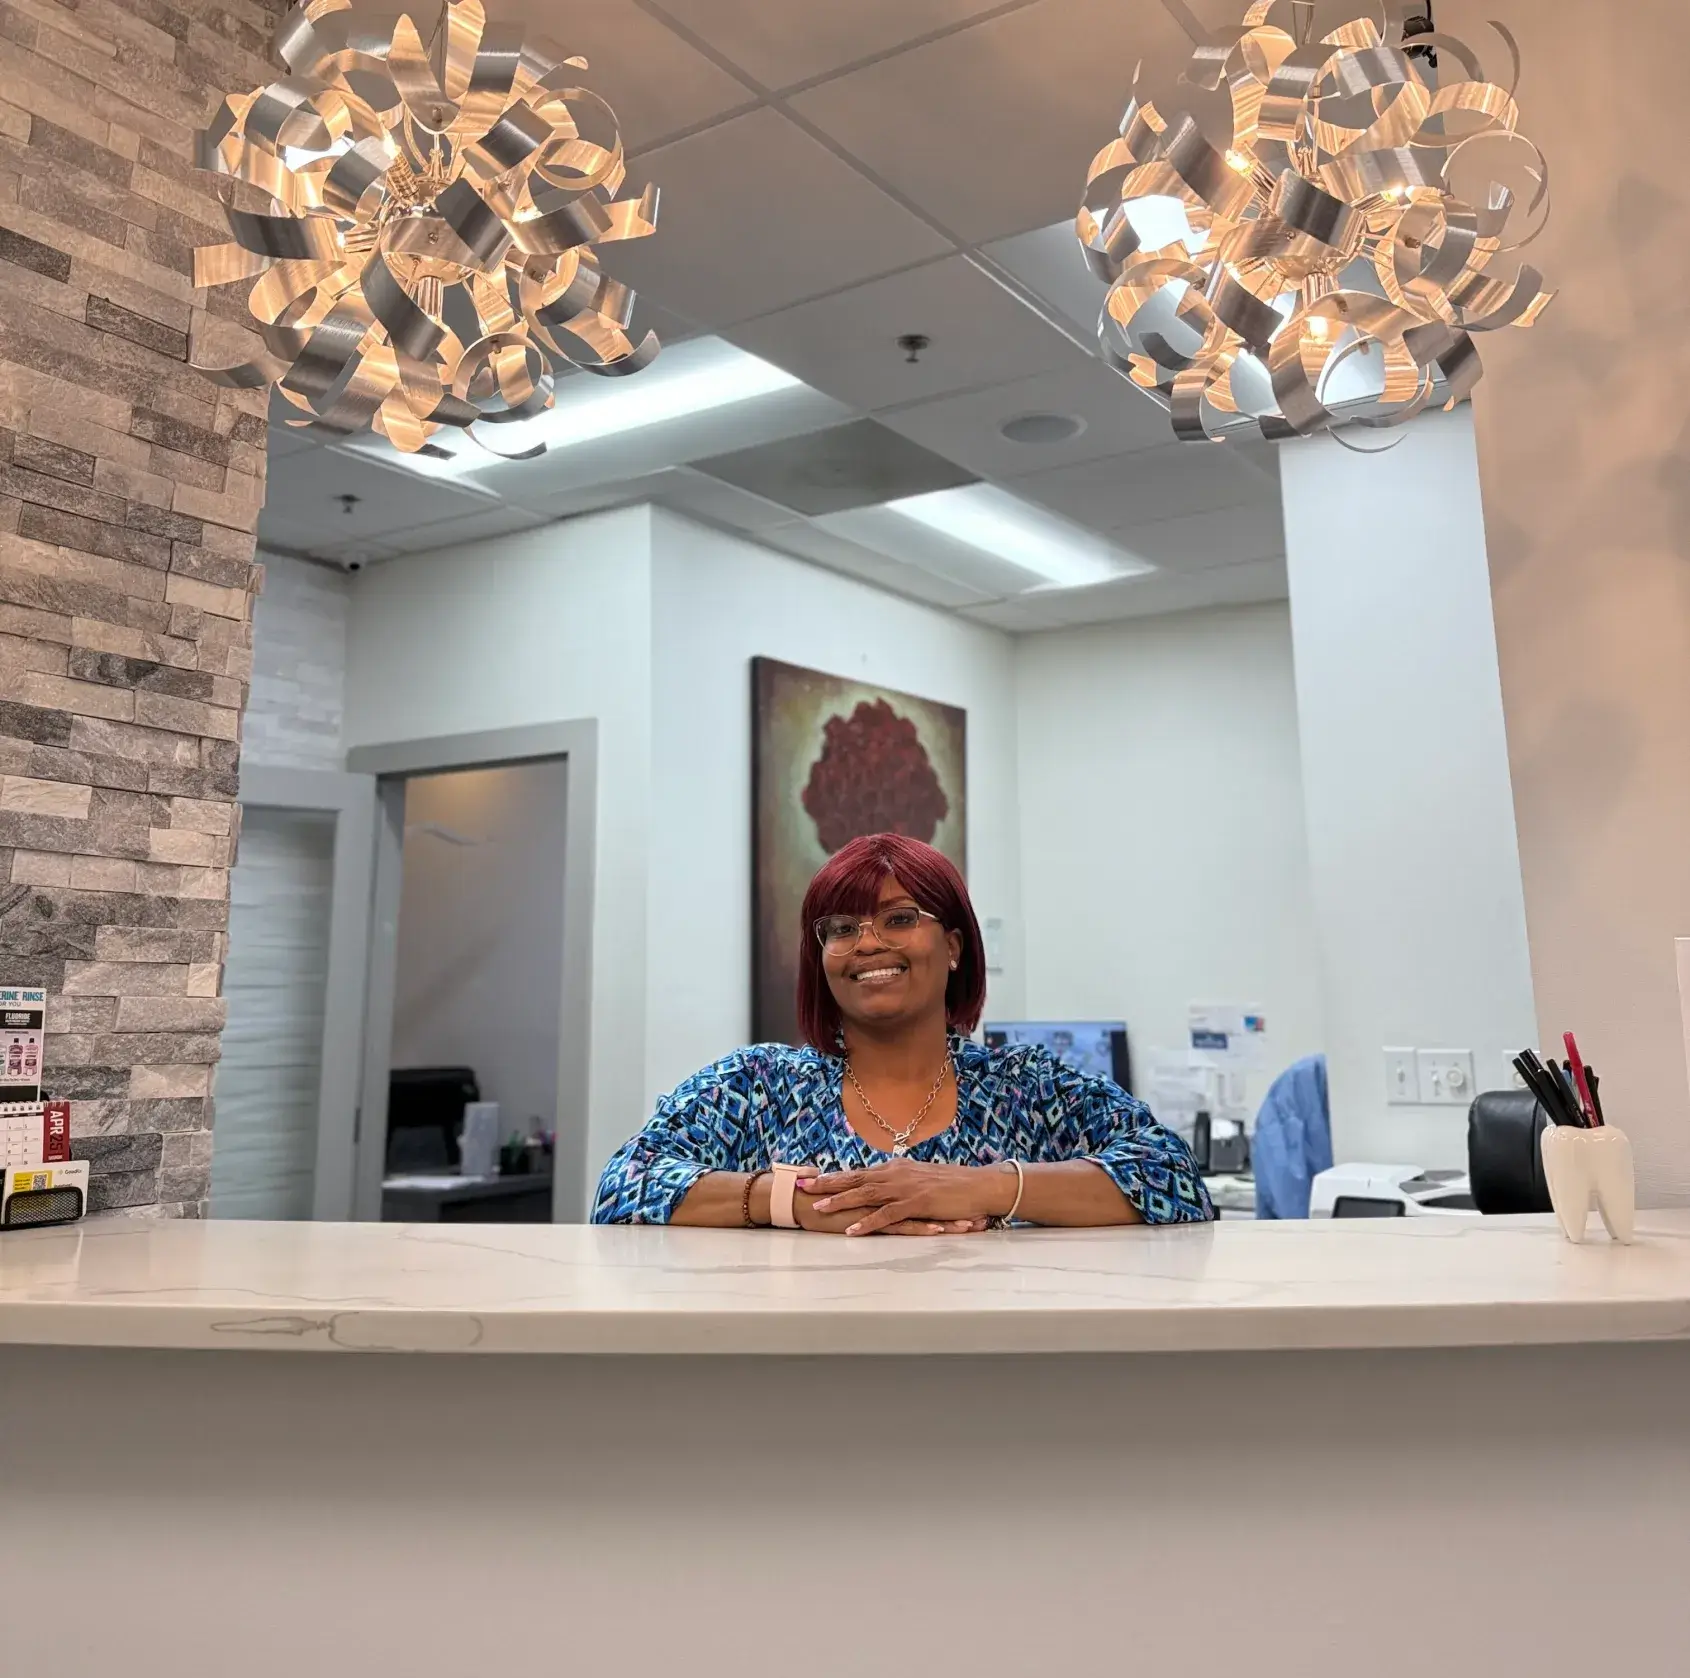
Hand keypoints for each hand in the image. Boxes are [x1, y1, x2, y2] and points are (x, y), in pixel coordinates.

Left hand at [802, 1161, 1013, 1236]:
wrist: (979, 1185)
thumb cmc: (953, 1185)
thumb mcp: (922, 1180)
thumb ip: (902, 1183)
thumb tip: (885, 1188)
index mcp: (896, 1168)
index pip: (859, 1172)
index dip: (834, 1176)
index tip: (811, 1178)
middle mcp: (896, 1174)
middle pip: (855, 1178)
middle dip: (827, 1184)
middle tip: (802, 1187)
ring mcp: (906, 1188)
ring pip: (865, 1194)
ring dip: (840, 1201)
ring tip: (818, 1209)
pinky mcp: (916, 1203)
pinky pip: (886, 1215)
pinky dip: (867, 1223)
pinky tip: (853, 1230)